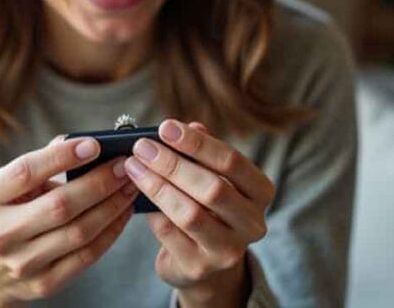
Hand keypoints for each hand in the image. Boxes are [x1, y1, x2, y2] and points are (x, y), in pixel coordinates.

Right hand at [0, 136, 137, 305]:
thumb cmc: (11, 213)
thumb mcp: (12, 185)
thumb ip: (44, 162)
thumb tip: (86, 143)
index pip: (26, 172)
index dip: (61, 157)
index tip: (94, 145)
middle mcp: (1, 232)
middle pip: (60, 205)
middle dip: (99, 183)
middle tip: (123, 167)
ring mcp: (22, 262)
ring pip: (79, 232)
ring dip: (112, 206)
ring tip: (129, 187)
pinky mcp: (44, 283)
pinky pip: (87, 255)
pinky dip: (111, 231)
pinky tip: (123, 213)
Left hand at [124, 120, 273, 305]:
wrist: (205, 264)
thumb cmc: (208, 208)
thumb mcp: (213, 177)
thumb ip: (204, 152)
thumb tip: (190, 125)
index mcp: (260, 193)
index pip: (233, 162)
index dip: (198, 143)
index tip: (165, 127)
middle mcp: (252, 224)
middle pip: (212, 189)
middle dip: (172, 164)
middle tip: (142, 147)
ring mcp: (227, 251)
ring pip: (190, 214)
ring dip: (157, 186)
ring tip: (133, 166)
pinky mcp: (198, 267)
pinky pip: (169, 233)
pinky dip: (150, 209)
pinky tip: (134, 192)